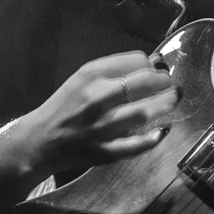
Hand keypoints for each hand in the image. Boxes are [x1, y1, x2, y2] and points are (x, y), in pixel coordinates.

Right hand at [21, 50, 178, 178]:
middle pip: (144, 83)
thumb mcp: (82, 79)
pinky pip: (136, 145)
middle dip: (164, 81)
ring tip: (173, 100)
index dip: (152, 64)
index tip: (157, 70)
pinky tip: (162, 131)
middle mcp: (96, 98)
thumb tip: (152, 64)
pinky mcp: (105, 151)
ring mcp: (101, 127)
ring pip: (143, 112)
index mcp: (90, 75)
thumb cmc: (65, 107)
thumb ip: (114, 71)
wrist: (40, 141)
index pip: (135, 61)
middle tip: (171, 84)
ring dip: (165, 105)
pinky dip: (153, 138)